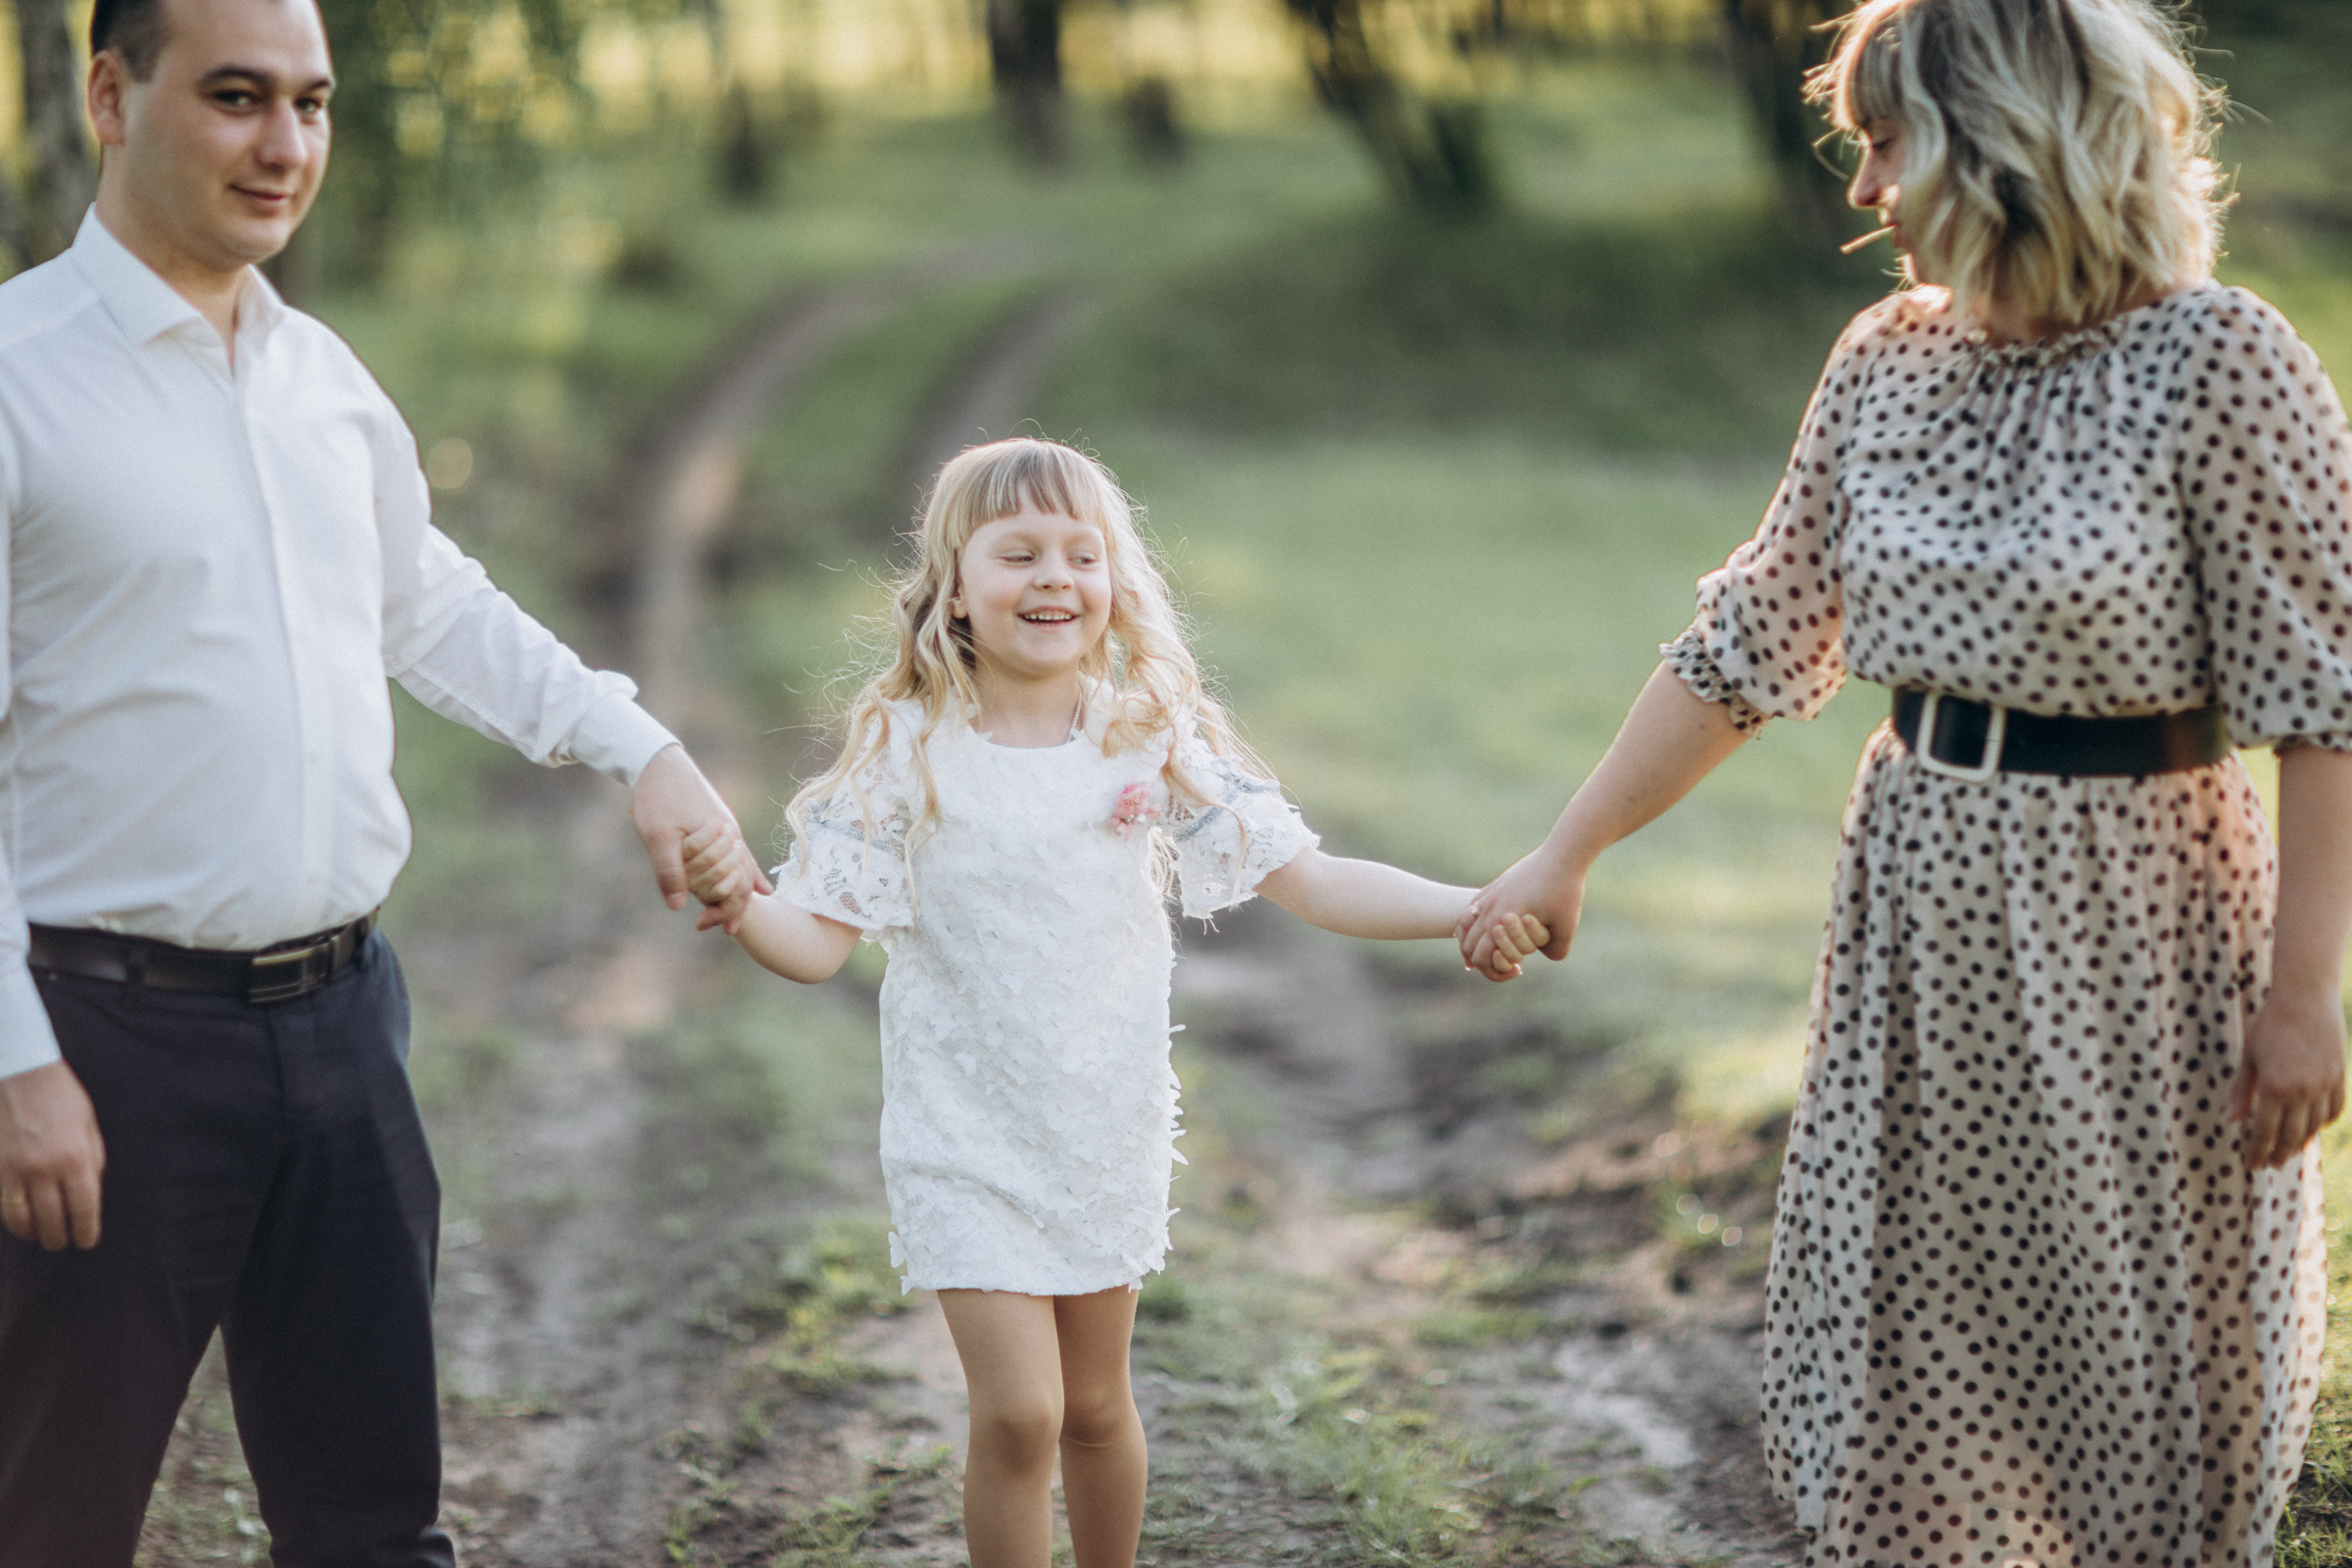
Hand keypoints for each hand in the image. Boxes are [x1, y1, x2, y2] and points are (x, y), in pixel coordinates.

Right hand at [0, 1061, 105, 1249]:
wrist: (20, 1072)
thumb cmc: (61, 1097)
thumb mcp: (89, 1127)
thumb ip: (91, 1162)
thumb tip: (89, 1195)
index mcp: (75, 1157)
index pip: (84, 1208)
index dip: (86, 1230)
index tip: (87, 1241)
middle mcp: (43, 1168)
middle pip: (51, 1220)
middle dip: (58, 1237)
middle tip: (61, 1243)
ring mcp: (12, 1169)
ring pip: (19, 1219)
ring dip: (31, 1233)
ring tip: (39, 1236)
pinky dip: (8, 1217)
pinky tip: (17, 1219)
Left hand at [632, 744, 770, 932]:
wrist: (659, 762)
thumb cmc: (658, 797)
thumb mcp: (657, 836)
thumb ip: (670, 871)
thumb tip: (679, 906)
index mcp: (721, 840)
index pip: (735, 886)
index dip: (725, 910)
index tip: (709, 927)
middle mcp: (732, 836)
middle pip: (744, 880)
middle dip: (732, 906)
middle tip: (715, 927)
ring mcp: (729, 830)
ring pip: (744, 868)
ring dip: (739, 893)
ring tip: (732, 917)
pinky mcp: (721, 825)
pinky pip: (742, 855)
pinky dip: (749, 874)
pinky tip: (759, 887)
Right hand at [1457, 848, 1583, 982]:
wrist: (1561, 856)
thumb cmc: (1565, 893)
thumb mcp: (1566, 929)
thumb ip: (1555, 951)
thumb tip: (1543, 956)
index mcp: (1502, 922)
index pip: (1481, 959)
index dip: (1495, 972)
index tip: (1518, 970)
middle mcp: (1489, 909)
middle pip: (1468, 946)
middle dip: (1483, 962)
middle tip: (1506, 965)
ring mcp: (1489, 896)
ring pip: (1463, 927)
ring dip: (1469, 945)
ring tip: (1483, 954)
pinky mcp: (1493, 886)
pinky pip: (1469, 910)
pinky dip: (1467, 926)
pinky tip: (1476, 932)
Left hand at [2228, 977, 2347, 1169]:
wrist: (2306, 999)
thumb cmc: (2270, 1025)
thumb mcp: (2249, 1057)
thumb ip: (2241, 1091)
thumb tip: (2229, 1120)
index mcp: (2275, 1087)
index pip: (2264, 1131)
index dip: (2257, 1150)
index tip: (2251, 1164)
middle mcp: (2303, 1091)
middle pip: (2291, 1135)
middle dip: (2279, 1153)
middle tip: (2270, 1164)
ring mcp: (2325, 1085)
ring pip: (2314, 1126)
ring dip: (2301, 1142)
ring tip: (2289, 1150)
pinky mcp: (2339, 1077)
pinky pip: (2334, 1109)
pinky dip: (2323, 1123)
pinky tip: (2312, 1128)